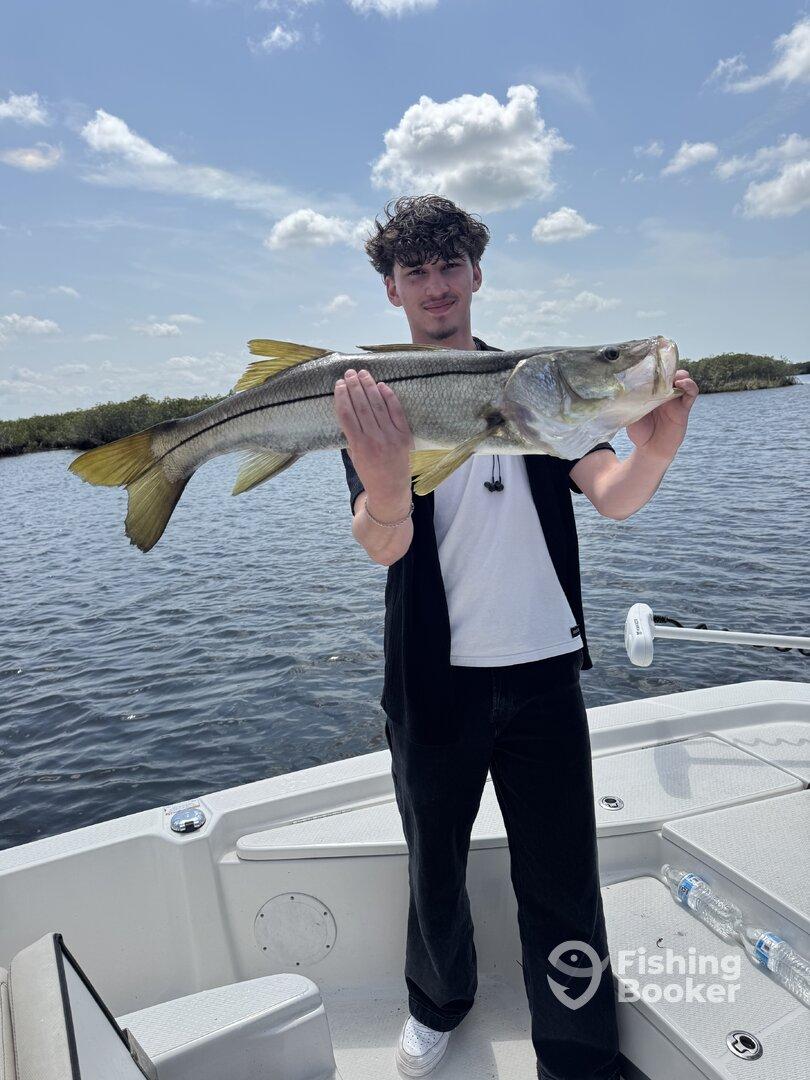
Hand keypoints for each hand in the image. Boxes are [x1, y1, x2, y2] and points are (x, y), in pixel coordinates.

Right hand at [333, 368, 414, 510]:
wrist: (391, 490)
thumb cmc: (369, 473)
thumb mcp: (354, 457)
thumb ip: (351, 435)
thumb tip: (348, 408)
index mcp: (359, 446)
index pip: (347, 414)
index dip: (342, 396)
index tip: (339, 384)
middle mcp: (375, 440)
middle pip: (362, 406)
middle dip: (354, 387)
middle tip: (349, 373)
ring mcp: (391, 437)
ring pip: (378, 405)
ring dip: (369, 386)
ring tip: (363, 374)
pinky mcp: (405, 436)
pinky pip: (397, 411)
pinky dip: (389, 397)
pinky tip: (382, 385)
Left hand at [625, 368, 698, 460]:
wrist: (650, 449)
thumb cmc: (640, 431)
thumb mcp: (631, 414)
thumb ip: (632, 402)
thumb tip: (624, 390)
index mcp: (651, 391)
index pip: (656, 373)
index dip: (655, 365)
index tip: (650, 360)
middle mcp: (664, 392)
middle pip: (671, 372)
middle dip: (668, 367)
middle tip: (662, 370)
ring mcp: (675, 399)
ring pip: (683, 379)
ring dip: (680, 375)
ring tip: (673, 378)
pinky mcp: (684, 408)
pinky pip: (691, 393)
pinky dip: (689, 385)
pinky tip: (682, 384)